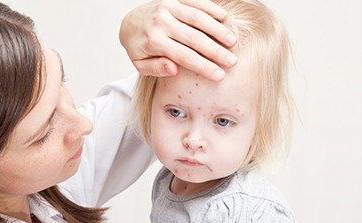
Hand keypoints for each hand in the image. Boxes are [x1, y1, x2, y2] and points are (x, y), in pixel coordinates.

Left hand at [120, 0, 237, 80]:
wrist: (128, 22)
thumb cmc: (138, 47)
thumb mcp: (140, 64)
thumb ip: (156, 68)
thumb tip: (174, 69)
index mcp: (154, 41)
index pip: (184, 56)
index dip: (203, 66)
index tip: (219, 75)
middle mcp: (161, 22)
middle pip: (194, 38)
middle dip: (215, 51)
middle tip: (232, 61)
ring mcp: (167, 7)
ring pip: (197, 18)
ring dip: (217, 30)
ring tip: (232, 41)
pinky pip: (195, 2)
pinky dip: (210, 8)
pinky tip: (224, 18)